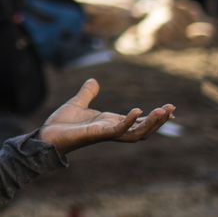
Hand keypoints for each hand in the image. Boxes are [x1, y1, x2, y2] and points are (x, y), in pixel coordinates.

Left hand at [37, 78, 174, 155]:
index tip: (169, 109)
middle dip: (158, 120)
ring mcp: (106, 133)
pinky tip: (138, 110)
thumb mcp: (78, 103)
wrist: (46, 135)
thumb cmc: (61, 124)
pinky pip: (118, 130)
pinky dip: (129, 121)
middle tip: (172, 109)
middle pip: (142, 129)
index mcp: (110, 123)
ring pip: (136, 132)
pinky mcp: (98, 134)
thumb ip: (87, 93)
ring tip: (163, 111)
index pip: (138, 122)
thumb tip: (93, 81)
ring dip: (151, 123)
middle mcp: (111, 130)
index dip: (154, 117)